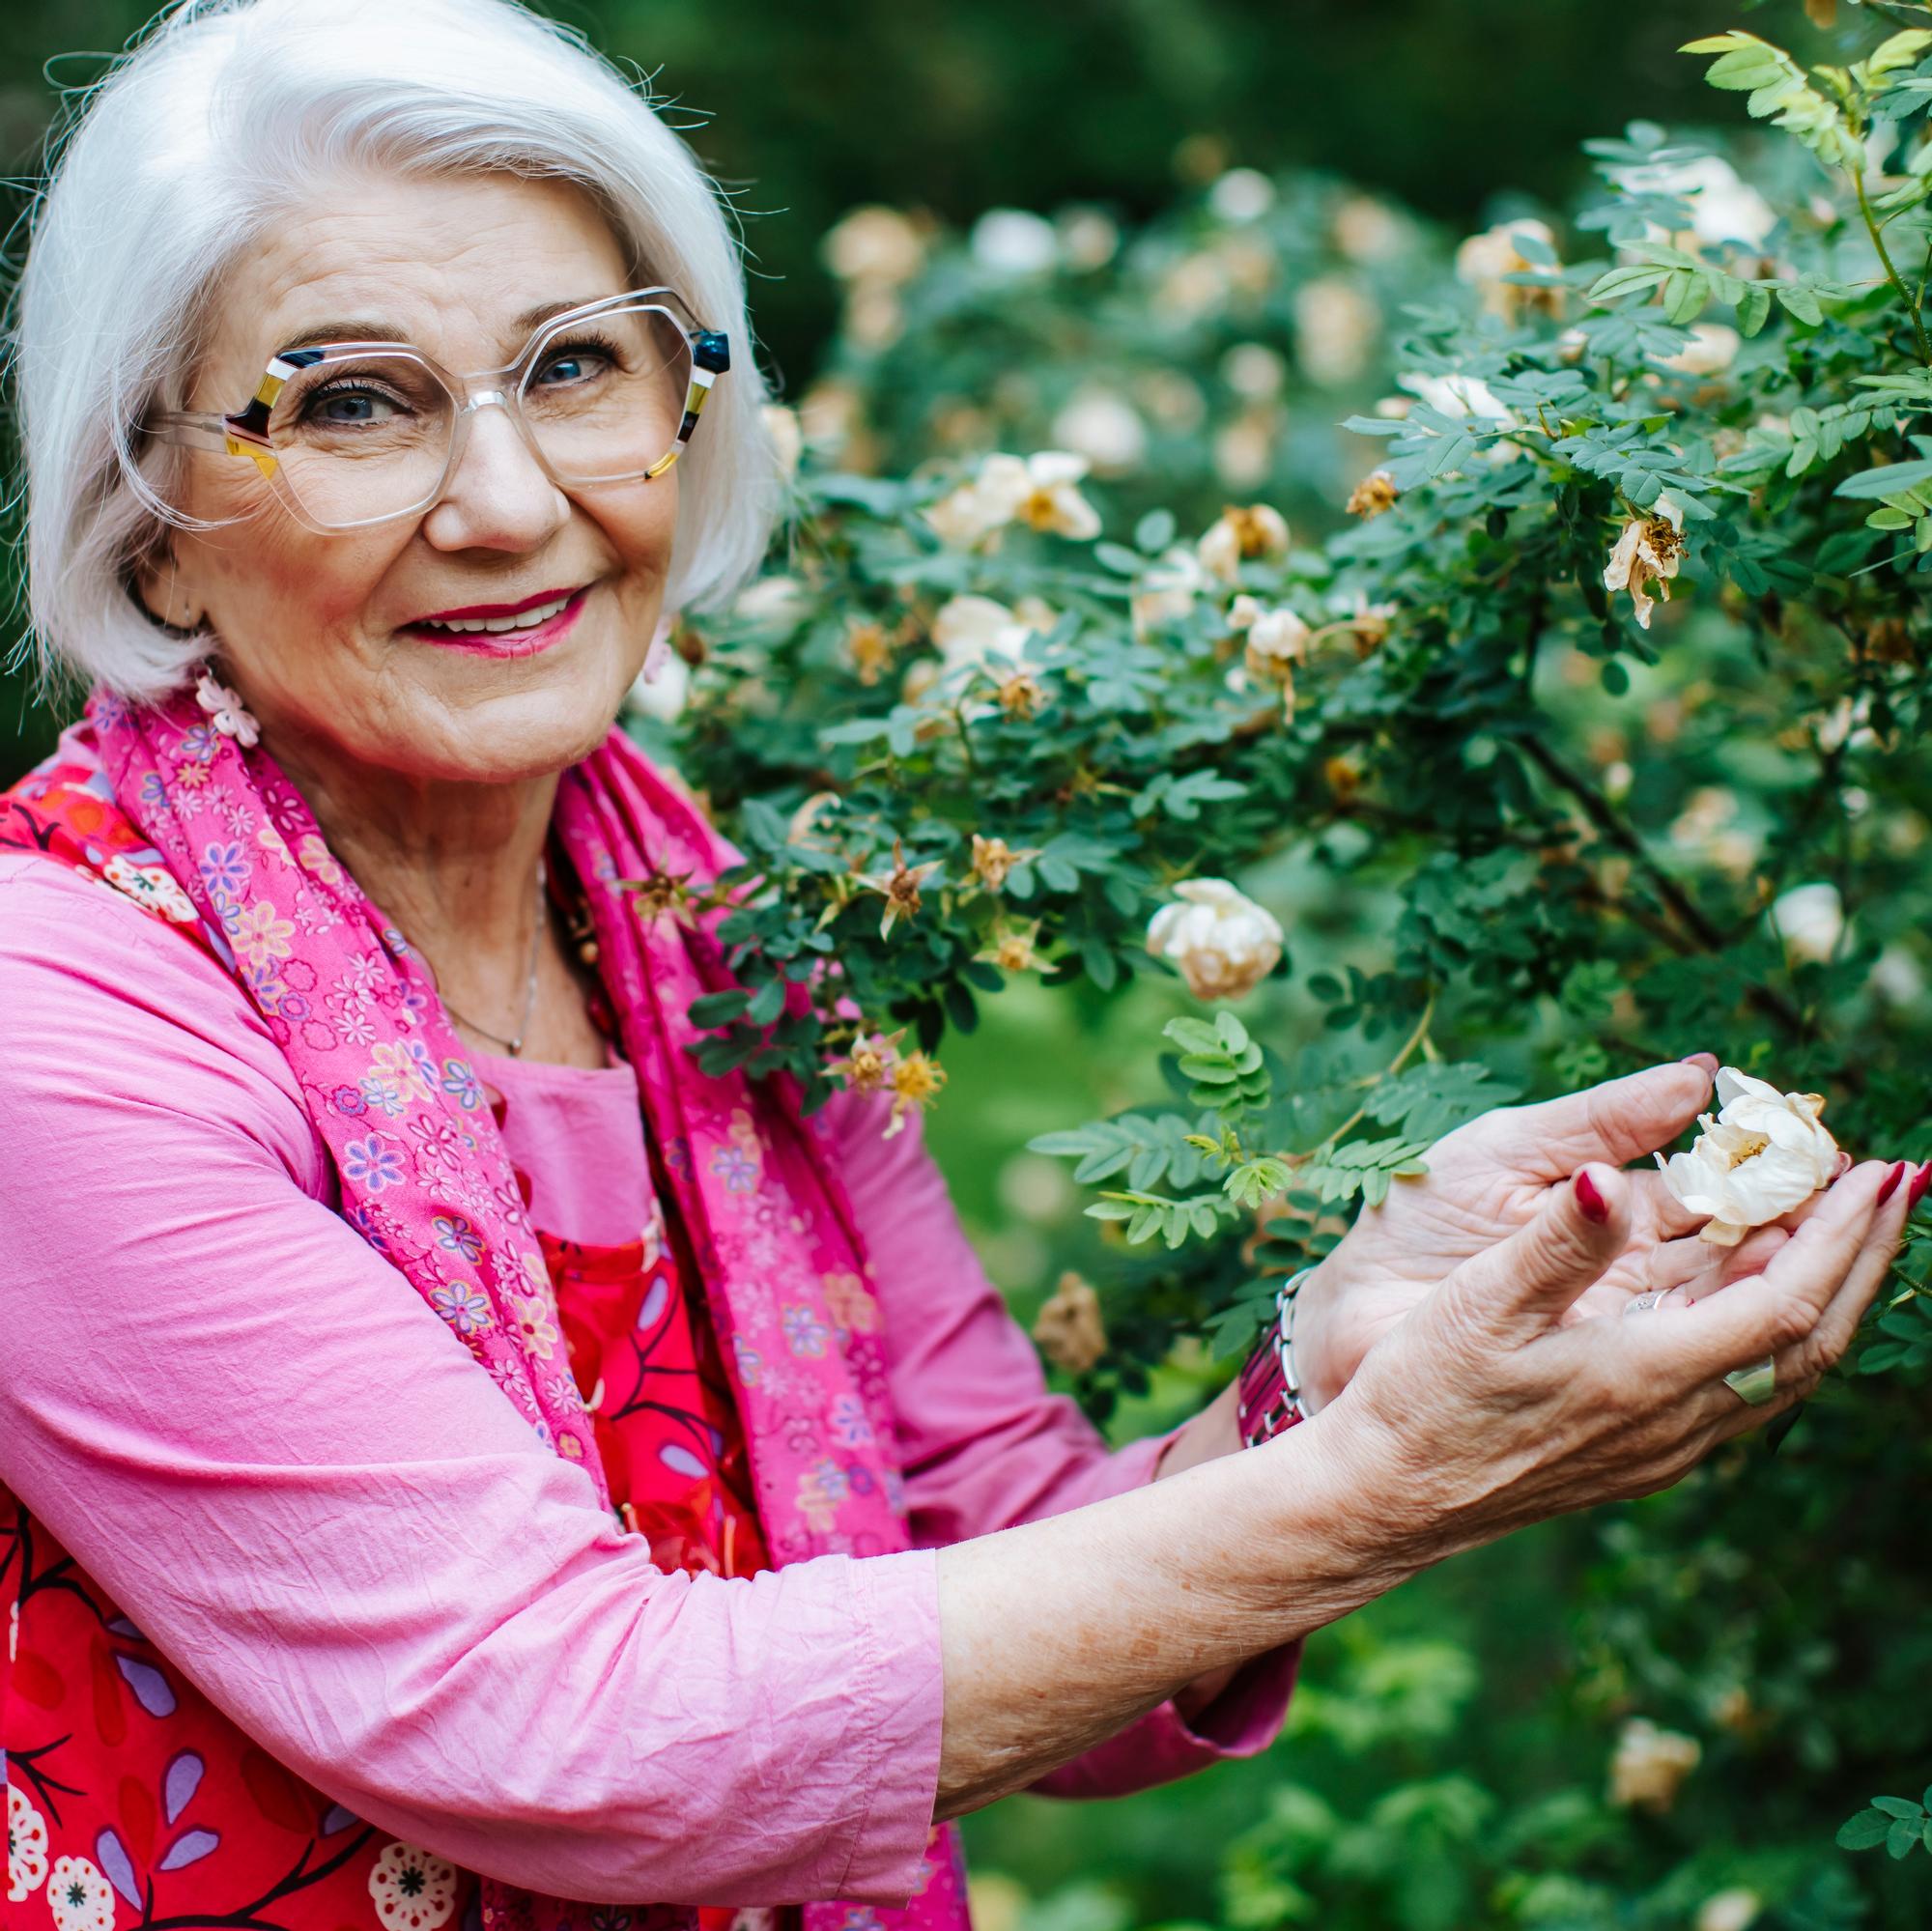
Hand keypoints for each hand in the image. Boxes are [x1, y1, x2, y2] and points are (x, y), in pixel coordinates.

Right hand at [1289, 1056, 1850, 1410]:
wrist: (1389, 1496)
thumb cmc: (1423, 1397)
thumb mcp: (1479, 1305)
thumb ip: (1560, 1240)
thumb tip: (1612, 1174)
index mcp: (1645, 1377)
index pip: (1784, 1304)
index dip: (1837, 1236)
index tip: (1872, 1169)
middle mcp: (1677, 1422)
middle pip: (1811, 1338)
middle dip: (1863, 1257)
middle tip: (1900, 1182)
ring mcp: (1667, 1444)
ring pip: (1788, 1367)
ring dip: (1833, 1292)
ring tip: (1855, 1226)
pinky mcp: (1647, 1451)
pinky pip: (1751, 1384)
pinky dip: (1786, 1324)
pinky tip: (1772, 1289)